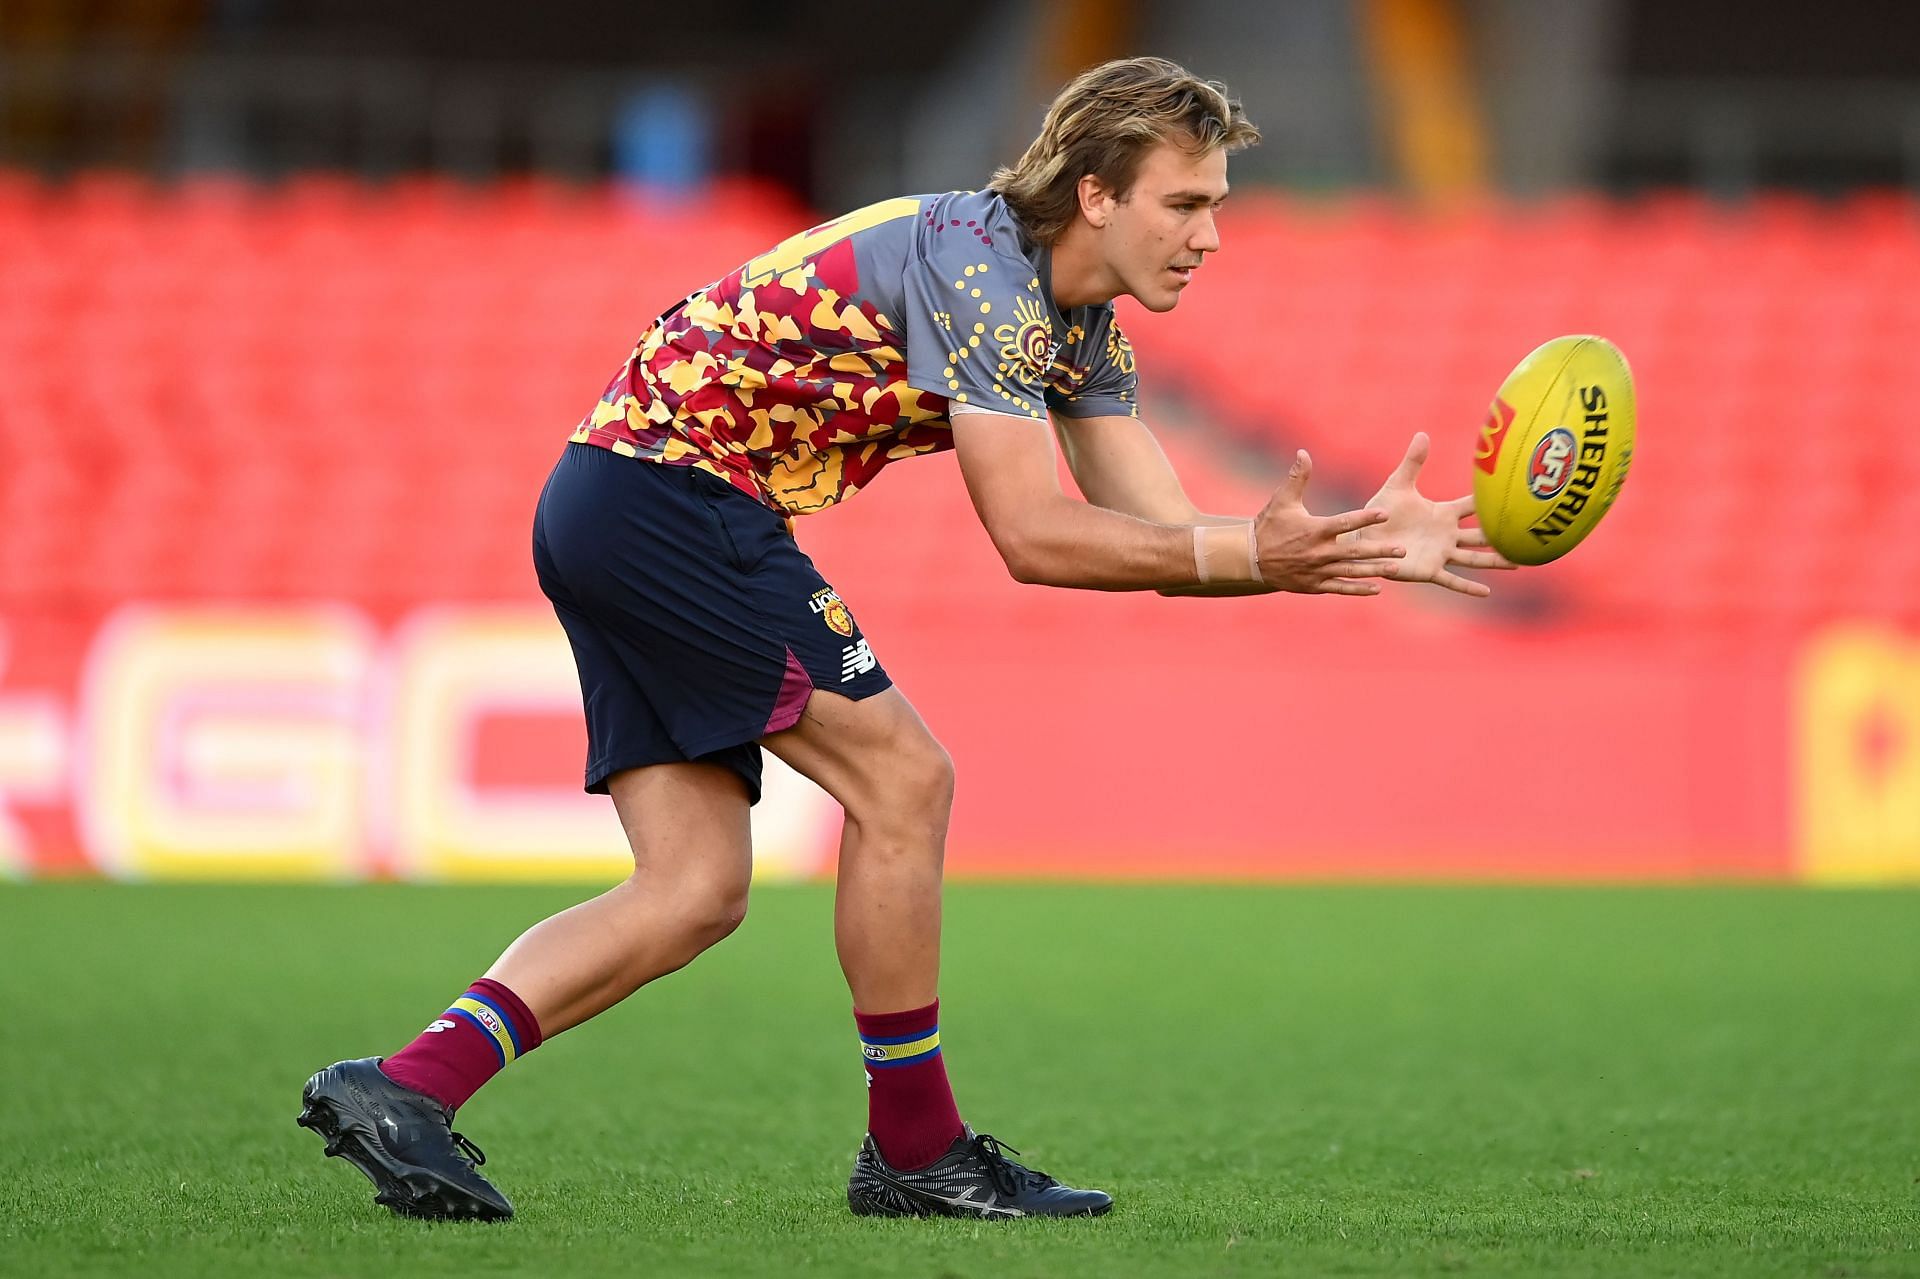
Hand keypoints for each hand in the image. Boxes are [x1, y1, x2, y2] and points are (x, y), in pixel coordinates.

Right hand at [1254, 450, 1406, 594]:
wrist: (1250, 558)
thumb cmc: (1268, 526)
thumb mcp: (1282, 500)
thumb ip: (1297, 477)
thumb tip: (1304, 452)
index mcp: (1314, 530)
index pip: (1345, 523)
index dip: (1365, 518)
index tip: (1386, 514)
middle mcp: (1319, 552)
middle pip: (1355, 552)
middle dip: (1379, 550)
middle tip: (1402, 549)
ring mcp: (1317, 571)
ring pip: (1351, 572)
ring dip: (1374, 570)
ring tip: (1395, 568)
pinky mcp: (1314, 585)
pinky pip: (1340, 588)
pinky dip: (1358, 589)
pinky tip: (1376, 588)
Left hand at [1351, 432, 1515, 596]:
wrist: (1362, 537)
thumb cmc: (1380, 512)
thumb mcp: (1398, 485)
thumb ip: (1413, 462)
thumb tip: (1422, 434)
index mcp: (1442, 514)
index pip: (1473, 507)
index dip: (1491, 502)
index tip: (1516, 496)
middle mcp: (1447, 535)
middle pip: (1481, 535)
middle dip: (1503, 534)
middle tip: (1528, 533)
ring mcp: (1440, 554)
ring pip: (1474, 558)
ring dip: (1495, 561)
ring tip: (1518, 563)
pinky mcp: (1428, 570)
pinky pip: (1451, 580)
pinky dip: (1468, 587)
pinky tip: (1486, 593)